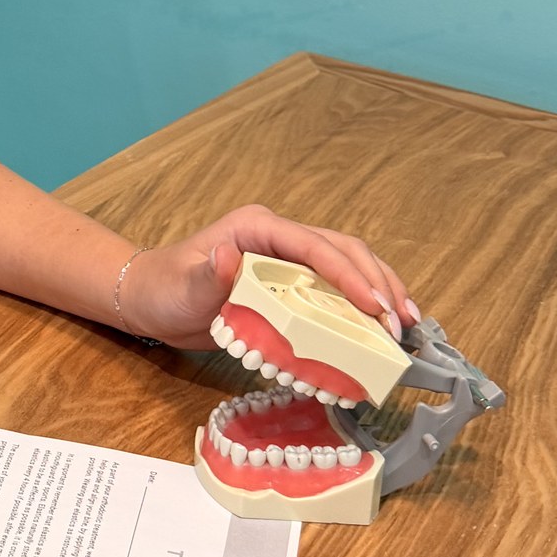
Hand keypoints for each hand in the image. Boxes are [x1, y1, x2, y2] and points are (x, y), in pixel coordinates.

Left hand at [119, 205, 418, 351]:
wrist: (151, 300)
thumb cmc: (164, 290)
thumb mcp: (182, 288)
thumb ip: (206, 276)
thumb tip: (227, 257)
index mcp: (258, 227)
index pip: (315, 246)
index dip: (349, 275)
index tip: (374, 306)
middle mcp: (279, 237)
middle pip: (343, 251)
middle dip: (377, 283)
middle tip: (400, 322)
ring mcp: (287, 257)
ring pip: (347, 267)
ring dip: (378, 292)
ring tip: (405, 324)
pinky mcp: (291, 280)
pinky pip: (334, 288)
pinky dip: (359, 306)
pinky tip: (378, 329)